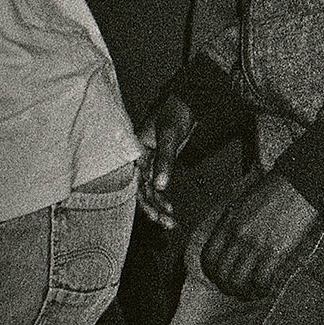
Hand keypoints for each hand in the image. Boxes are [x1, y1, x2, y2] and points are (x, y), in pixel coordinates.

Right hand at [136, 87, 194, 231]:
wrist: (189, 101)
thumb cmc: (176, 112)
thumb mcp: (170, 136)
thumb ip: (165, 160)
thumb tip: (160, 186)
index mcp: (135, 150)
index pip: (134, 181)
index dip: (143, 200)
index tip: (154, 215)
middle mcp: (139, 158)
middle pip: (141, 189)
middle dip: (152, 208)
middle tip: (166, 223)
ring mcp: (149, 162)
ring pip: (149, 190)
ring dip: (158, 206)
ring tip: (170, 223)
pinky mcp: (159, 163)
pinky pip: (156, 185)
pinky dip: (162, 197)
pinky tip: (170, 209)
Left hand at [198, 170, 323, 301]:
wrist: (299, 184)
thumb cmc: (274, 191)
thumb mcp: (243, 203)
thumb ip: (232, 225)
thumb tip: (229, 246)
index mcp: (227, 223)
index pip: (208, 258)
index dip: (213, 274)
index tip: (221, 277)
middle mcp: (236, 236)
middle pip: (221, 275)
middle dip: (228, 288)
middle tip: (239, 290)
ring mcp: (254, 245)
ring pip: (237, 283)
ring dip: (245, 293)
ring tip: (253, 292)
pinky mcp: (273, 252)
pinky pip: (260, 281)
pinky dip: (262, 290)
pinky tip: (267, 287)